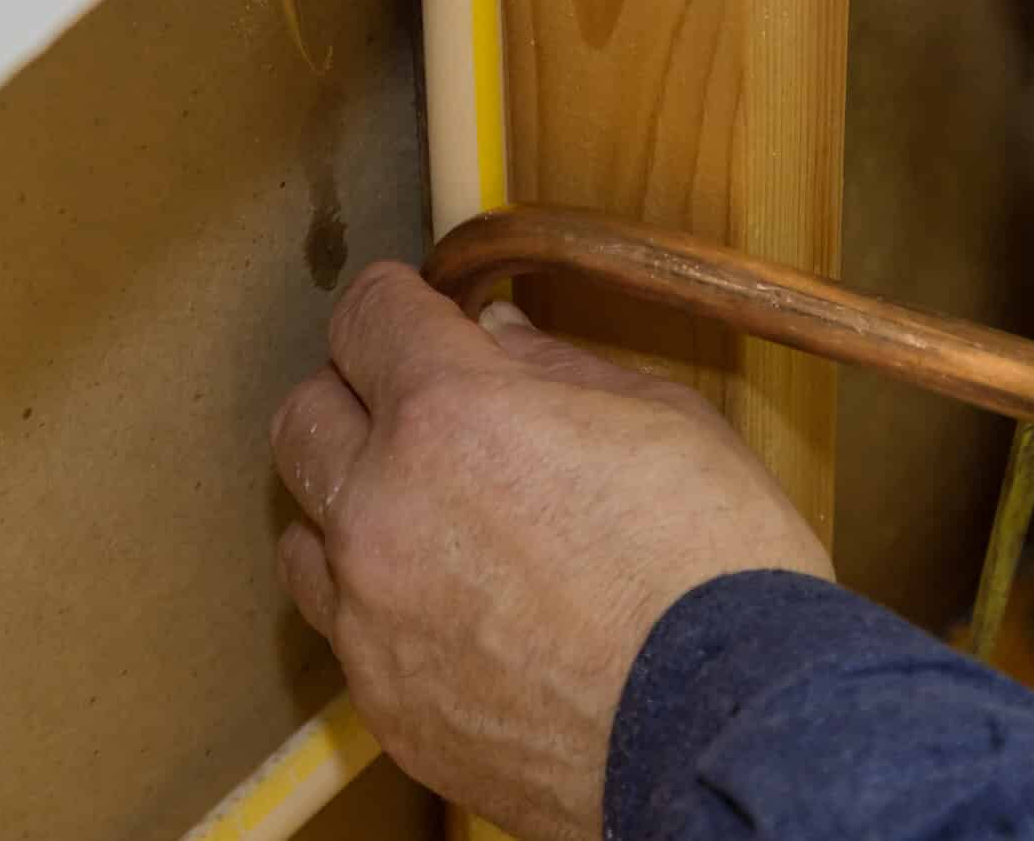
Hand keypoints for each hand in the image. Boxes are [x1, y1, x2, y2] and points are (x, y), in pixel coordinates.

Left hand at [270, 264, 831, 840]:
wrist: (728, 729)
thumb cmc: (717, 564)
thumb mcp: (665, 420)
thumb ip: (560, 369)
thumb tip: (499, 339)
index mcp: (450, 414)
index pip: (367, 317)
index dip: (399, 304)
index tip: (422, 313)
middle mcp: (383, 509)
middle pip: (305, 417)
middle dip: (357, 395)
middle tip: (423, 406)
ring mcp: (371, 618)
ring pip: (305, 533)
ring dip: (354, 507)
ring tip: (434, 517)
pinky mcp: (385, 706)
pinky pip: (348, 633)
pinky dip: (385, 605)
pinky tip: (463, 609)